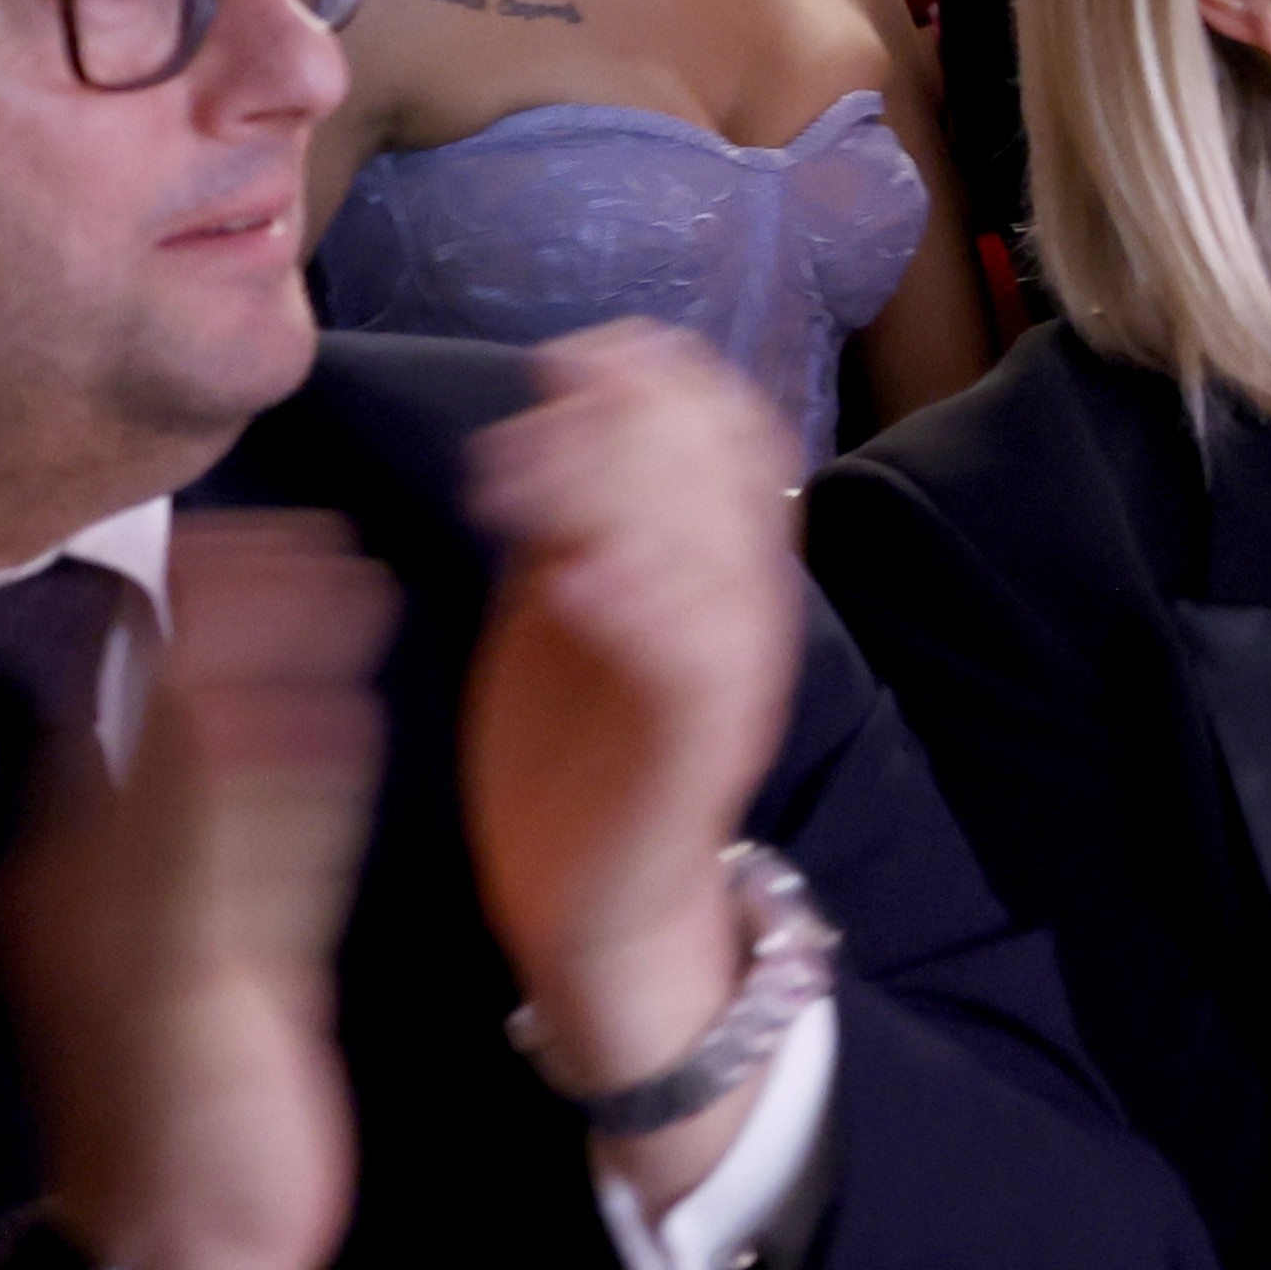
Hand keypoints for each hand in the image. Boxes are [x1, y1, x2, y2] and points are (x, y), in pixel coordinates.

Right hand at [0, 511, 394, 1269]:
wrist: (164, 1248)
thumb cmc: (179, 1077)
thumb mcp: (153, 933)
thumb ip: (167, 829)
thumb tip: (190, 709)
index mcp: (81, 866)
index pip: (128, 715)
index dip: (190, 614)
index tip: (251, 519)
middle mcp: (92, 889)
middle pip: (153, 720)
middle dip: (225, 613)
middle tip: (296, 510)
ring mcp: (134, 944)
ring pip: (197, 774)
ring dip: (263, 666)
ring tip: (332, 567)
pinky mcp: (197, 1005)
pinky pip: (244, 878)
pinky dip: (287, 787)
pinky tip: (334, 712)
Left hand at [457, 328, 812, 1128]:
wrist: (597, 913)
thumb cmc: (571, 761)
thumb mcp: (558, 616)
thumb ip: (566, 527)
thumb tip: (550, 411)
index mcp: (715, 566)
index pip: (729, 430)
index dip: (660, 377)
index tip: (571, 356)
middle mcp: (743, 608)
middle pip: (727, 469)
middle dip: (629, 423)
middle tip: (527, 433)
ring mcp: (731, 678)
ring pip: (720, 547)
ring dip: (627, 497)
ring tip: (528, 492)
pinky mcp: (701, 751)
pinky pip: (699, 662)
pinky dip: (646, 609)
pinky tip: (573, 582)